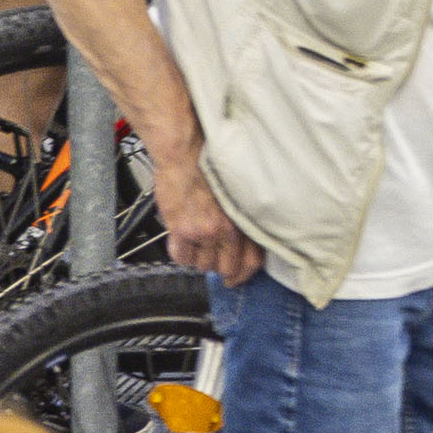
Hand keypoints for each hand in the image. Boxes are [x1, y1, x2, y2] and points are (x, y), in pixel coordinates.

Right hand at [151, 147, 264, 287]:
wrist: (184, 154)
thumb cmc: (210, 166)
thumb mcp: (237, 194)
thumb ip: (242, 219)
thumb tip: (244, 241)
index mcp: (245, 219)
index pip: (252, 261)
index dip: (243, 274)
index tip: (237, 278)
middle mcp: (227, 229)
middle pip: (226, 268)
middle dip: (220, 267)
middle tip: (213, 261)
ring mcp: (203, 232)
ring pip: (203, 265)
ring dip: (200, 258)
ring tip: (197, 241)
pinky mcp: (180, 231)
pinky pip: (181, 257)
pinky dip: (181, 253)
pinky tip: (182, 239)